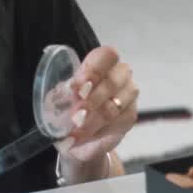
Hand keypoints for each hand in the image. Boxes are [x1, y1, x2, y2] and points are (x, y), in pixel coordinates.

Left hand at [56, 46, 138, 164]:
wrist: (81, 130)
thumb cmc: (71, 104)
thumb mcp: (62, 95)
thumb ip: (64, 92)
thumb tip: (67, 92)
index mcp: (102, 61)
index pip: (107, 56)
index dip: (93, 71)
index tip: (78, 89)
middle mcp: (120, 73)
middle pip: (112, 82)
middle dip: (92, 100)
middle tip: (76, 115)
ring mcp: (128, 94)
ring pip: (115, 106)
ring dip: (92, 121)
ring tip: (75, 132)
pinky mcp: (130, 115)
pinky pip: (118, 123)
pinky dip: (98, 132)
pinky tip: (84, 137)